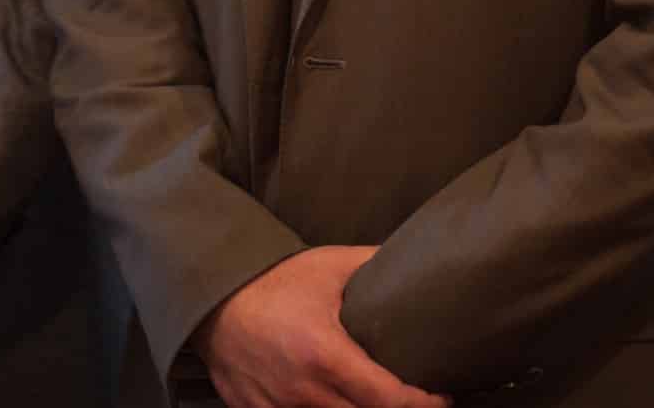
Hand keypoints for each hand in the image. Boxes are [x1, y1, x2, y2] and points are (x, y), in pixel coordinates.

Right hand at [192, 247, 449, 407]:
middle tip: (412, 398)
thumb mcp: (328, 266)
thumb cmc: (273, 279)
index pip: (390, 400)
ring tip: (376, 397)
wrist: (211, 296)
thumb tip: (420, 260)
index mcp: (325, 355)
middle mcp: (304, 391)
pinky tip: (334, 400)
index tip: (441, 396)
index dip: (423, 404)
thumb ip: (375, 265)